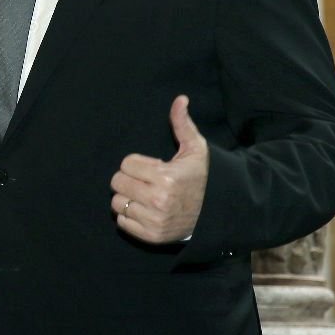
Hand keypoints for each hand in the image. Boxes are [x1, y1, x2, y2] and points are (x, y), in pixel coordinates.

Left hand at [110, 95, 207, 243]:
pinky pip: (122, 222)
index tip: (151, 168)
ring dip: (127, 198)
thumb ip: (182, 124)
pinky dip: (129, 216)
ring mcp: (154, 221)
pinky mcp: (151, 236)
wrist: (217, 214)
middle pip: (117, 183)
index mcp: (166, 177)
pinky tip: (146, 210)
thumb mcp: (196, 149)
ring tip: (145, 196)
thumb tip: (179, 99)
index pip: (126, 164)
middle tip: (145, 181)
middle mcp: (159, 200)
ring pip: (117, 203)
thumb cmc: (203, 178)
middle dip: (128, 179)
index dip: (136, 164)